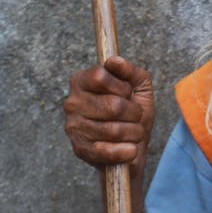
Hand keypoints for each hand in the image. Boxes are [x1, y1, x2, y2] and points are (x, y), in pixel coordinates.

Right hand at [64, 56, 153, 176]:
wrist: (132, 148)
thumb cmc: (133, 115)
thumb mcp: (138, 88)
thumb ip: (130, 71)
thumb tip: (115, 61)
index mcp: (81, 81)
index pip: (100, 76)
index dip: (122, 87)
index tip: (127, 94)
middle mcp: (72, 102)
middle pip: (113, 105)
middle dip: (134, 113)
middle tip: (135, 117)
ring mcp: (73, 127)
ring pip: (114, 130)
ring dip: (134, 133)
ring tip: (134, 133)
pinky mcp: (80, 150)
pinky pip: (106, 151)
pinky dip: (126, 151)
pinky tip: (131, 149)